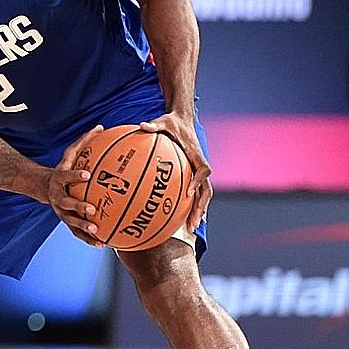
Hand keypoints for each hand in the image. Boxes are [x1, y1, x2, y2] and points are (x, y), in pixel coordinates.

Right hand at [44, 124, 104, 247]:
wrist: (43, 186)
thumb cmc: (62, 167)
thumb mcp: (69, 154)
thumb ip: (84, 141)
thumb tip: (101, 126)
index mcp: (59, 178)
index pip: (66, 176)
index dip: (75, 176)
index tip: (87, 175)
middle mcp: (58, 196)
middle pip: (67, 203)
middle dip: (79, 206)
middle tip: (92, 209)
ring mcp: (61, 210)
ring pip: (71, 221)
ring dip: (83, 227)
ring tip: (97, 231)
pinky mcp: (66, 220)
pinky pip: (77, 232)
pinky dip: (88, 238)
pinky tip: (102, 244)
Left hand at [139, 112, 210, 230]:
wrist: (183, 120)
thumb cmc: (173, 122)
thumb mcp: (163, 121)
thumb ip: (154, 125)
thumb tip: (142, 125)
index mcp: (196, 153)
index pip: (202, 170)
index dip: (197, 181)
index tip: (190, 192)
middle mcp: (200, 164)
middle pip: (207, 190)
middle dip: (201, 207)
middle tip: (193, 223)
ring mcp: (198, 171)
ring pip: (203, 195)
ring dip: (199, 211)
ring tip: (190, 228)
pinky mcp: (193, 174)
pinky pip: (195, 193)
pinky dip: (192, 206)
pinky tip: (183, 221)